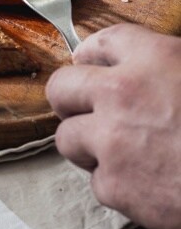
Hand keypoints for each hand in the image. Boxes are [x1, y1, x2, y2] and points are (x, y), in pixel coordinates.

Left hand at [46, 24, 180, 228]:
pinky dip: (117, 186)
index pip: (102, 42)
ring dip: (89, 146)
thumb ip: (167, 67)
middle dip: (70, 100)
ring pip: (68, 138)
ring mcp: (112, 141)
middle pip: (61, 87)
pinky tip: (147, 183)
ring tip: (123, 153)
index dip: (92, 54)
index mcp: (155, 59)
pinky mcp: (114, 185)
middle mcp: (123, 94)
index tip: (90, 63)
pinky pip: (98, 182)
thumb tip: (145, 70)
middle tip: (84, 111)